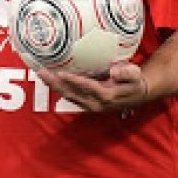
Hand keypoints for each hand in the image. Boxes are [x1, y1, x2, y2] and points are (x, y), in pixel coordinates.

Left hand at [35, 62, 150, 112]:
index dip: (74, 80)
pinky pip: (69, 96)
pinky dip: (58, 87)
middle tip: (41, 71)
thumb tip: (113, 71)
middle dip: (55, 82)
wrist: (137, 95)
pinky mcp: (86, 104)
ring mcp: (89, 105)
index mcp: (107, 95)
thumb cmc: (135, 82)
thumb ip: (126, 73)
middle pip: (71, 93)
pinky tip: (49, 78)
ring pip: (67, 96)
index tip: (61, 73)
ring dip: (53, 85)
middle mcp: (95, 103)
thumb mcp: (136, 75)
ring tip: (40, 73)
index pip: (87, 87)